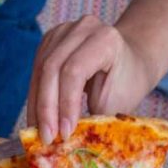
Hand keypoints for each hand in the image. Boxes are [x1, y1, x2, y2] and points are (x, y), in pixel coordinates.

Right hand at [27, 14, 159, 140]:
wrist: (132, 60)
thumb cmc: (127, 84)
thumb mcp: (117, 103)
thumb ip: (92, 117)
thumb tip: (64, 139)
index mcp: (105, 39)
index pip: (74, 71)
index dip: (65, 104)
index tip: (64, 134)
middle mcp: (83, 28)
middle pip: (52, 68)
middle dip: (46, 108)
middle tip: (46, 138)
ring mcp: (63, 30)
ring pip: (39, 70)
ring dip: (36, 105)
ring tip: (37, 132)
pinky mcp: (51, 40)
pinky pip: (36, 69)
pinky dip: (36, 96)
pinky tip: (37, 117)